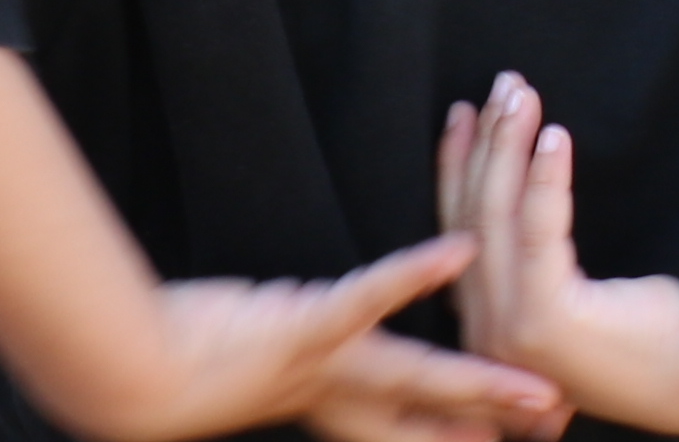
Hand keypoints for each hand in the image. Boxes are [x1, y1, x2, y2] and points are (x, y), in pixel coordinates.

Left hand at [122, 246, 555, 441]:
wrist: (128, 372)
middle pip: (425, 416)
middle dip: (490, 420)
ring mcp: (321, 363)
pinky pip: (364, 297)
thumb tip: (317, 324)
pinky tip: (457, 255)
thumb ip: (295, 347)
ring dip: (478, 382)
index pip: (402, 429)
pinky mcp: (303, 325)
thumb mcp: (248, 352)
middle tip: (551, 424)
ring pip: (415, 374)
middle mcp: (330, 392)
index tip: (501, 438)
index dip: (454, 433)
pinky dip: (410, 274)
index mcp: (320, 401)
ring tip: (534, 388)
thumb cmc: (175, 355)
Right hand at [438, 75, 678, 429]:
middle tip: (500, 85)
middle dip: (482, 143)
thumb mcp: (566, 290)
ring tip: (521, 94)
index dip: (456, 167)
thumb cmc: (643, 328)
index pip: (457, 232)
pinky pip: (539, 231)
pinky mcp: (544, 318)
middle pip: (469, 216)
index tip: (462, 113)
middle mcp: (485, 331)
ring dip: (507, 145)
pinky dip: (544, 177)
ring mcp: (509, 329)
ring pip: (496, 216)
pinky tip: (556, 136)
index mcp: (485, 324)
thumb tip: (516, 177)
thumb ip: (529, 257)